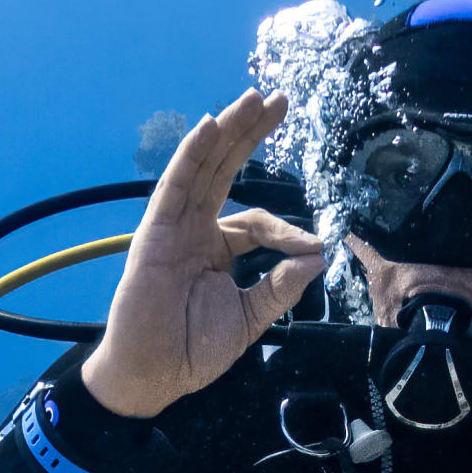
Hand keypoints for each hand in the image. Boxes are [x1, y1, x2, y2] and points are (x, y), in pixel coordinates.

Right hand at [82, 91, 324, 418]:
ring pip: (205, 167)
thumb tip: (318, 257)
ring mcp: (174, 226)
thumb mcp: (249, 317)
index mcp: (218, 249)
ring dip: (229, 131)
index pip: (258, 222)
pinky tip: (209, 127)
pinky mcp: (156, 230)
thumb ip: (280, 287)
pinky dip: (192, 155)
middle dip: (252, 134)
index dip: (288, 231)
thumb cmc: (192, 350)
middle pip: (227, 170)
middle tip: (281, 99)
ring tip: (254, 99)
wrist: (153, 374)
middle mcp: (195, 229)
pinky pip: (176, 185)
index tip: (315, 247)